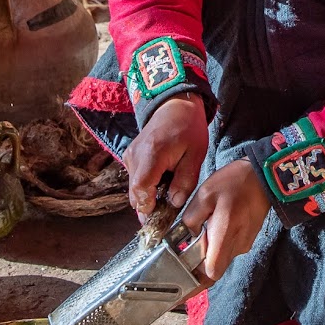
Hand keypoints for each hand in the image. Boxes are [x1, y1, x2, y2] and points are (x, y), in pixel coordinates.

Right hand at [124, 95, 206, 220]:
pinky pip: (134, 180)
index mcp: (152, 154)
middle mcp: (135, 156)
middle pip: (135, 194)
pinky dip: (146, 187)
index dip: (149, 207)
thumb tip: (174, 203)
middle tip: (168, 213)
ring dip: (148, 197)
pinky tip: (161, 182)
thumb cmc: (188, 129)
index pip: (141, 189)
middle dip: (150, 207)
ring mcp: (129, 156)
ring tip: (167, 193)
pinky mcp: (129, 157)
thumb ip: (185, 181)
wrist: (175, 107)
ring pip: (133, 189)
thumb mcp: (195, 156)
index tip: (161, 218)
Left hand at [180, 159, 268, 281]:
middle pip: (214, 271)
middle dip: (198, 270)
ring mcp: (244, 244)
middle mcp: (236, 246)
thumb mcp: (204, 194)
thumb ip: (191, 218)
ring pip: (220, 260)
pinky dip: (217, 247)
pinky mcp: (247, 239)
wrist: (264, 177)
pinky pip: (228, 250)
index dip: (195, 279)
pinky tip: (210, 232)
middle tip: (180, 264)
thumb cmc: (234, 183)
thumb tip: (187, 235)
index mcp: (224, 235)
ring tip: (194, 242)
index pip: (211, 273)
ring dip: (207, 256)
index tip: (180, 280)